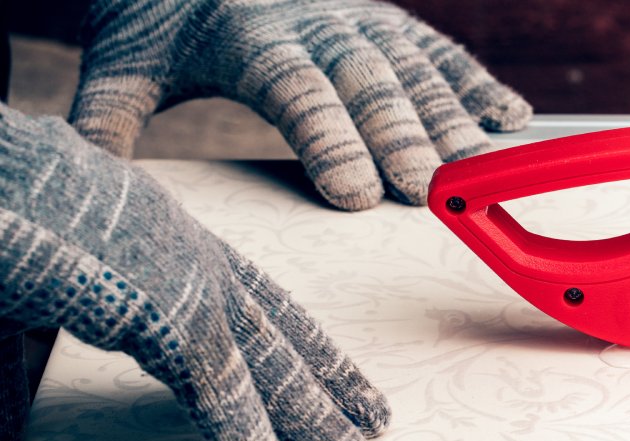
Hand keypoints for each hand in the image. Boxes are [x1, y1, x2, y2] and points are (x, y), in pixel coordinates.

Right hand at [0, 104, 390, 440]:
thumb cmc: (4, 207)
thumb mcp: (63, 263)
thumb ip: (99, 304)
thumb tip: (95, 339)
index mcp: (169, 231)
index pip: (258, 297)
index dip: (303, 342)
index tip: (336, 377)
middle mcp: (190, 249)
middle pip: (279, 331)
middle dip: (327, 383)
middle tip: (371, 426)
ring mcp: (181, 274)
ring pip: (267, 363)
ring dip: (309, 421)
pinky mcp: (160, 305)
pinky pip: (217, 386)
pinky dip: (244, 438)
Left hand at [70, 0, 532, 208]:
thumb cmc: (164, 24)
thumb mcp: (123, 64)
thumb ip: (106, 118)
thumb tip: (83, 176)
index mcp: (249, 37)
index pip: (297, 92)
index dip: (330, 141)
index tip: (356, 194)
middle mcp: (316, 24)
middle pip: (367, 83)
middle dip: (401, 138)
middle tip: (427, 191)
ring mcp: (360, 20)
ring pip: (413, 69)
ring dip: (450, 120)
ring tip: (477, 169)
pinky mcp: (389, 22)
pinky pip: (441, 52)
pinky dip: (477, 84)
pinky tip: (510, 117)